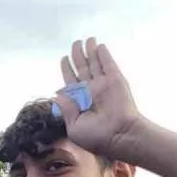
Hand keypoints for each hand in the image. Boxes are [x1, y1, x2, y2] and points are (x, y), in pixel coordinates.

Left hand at [54, 37, 143, 159]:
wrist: (119, 135)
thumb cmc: (96, 137)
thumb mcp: (74, 127)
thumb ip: (66, 109)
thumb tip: (57, 94)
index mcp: (79, 102)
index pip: (71, 81)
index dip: (67, 69)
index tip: (63, 58)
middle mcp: (91, 91)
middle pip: (82, 68)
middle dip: (78, 55)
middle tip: (75, 43)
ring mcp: (103, 84)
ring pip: (94, 63)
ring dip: (90, 51)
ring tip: (86, 39)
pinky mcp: (115, 80)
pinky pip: (108, 64)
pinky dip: (103, 54)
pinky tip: (99, 45)